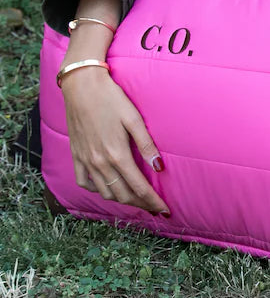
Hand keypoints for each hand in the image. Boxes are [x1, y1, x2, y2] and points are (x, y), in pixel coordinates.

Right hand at [62, 68, 168, 215]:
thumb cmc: (111, 99)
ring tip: (135, 199)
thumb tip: (159, 167)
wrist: (82, 87)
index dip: (152, 201)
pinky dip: (97, 190)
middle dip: (140, 204)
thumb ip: (146, 145)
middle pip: (122, 195)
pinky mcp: (76, 156)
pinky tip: (107, 187)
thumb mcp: (134, 118)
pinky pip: (84, 182)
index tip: (164, 210)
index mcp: (117, 154)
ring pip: (105, 192)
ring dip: (121, 199)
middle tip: (154, 207)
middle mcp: (100, 163)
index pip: (139, 187)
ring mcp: (86, 161)